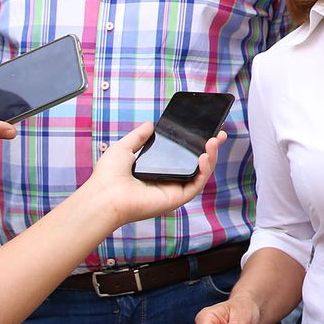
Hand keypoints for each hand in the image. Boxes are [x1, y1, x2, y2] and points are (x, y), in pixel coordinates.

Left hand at [81, 121, 223, 227]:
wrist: (104, 195)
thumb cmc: (108, 176)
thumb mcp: (124, 147)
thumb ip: (139, 136)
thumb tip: (150, 124)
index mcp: (157, 170)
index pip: (182, 156)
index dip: (195, 144)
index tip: (205, 131)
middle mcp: (167, 180)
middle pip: (196, 164)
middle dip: (210, 150)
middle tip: (219, 135)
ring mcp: (173, 189)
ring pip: (200, 174)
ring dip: (210, 157)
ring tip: (213, 142)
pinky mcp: (176, 198)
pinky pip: (196, 184)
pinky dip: (204, 171)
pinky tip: (203, 156)